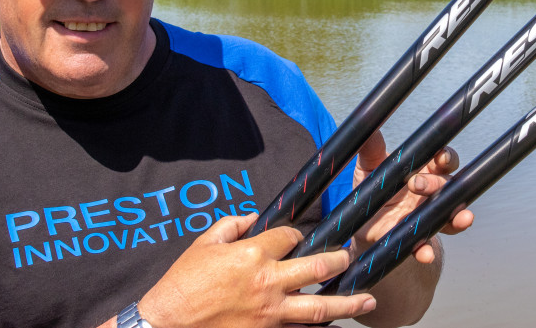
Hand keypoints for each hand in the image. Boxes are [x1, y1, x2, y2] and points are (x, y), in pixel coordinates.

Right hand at [138, 213, 374, 327]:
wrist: (166, 325)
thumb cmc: (182, 284)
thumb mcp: (204, 243)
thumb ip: (232, 225)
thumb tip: (252, 218)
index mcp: (253, 254)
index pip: (291, 237)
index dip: (299, 234)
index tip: (301, 237)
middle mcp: (268, 283)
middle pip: (318, 266)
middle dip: (340, 259)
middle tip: (351, 256)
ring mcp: (270, 314)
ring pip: (319, 307)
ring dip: (347, 302)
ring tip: (369, 300)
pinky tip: (333, 325)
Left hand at [350, 131, 473, 262]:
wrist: (361, 228)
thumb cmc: (371, 191)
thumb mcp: (368, 169)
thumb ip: (371, 150)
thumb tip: (367, 124)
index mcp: (423, 171)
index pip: (442, 160)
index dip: (446, 157)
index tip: (440, 157)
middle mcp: (431, 194)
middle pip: (447, 185)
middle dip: (437, 184)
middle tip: (417, 185)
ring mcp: (427, 217)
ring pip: (450, 215)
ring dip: (458, 217)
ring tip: (464, 219)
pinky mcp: (416, 241)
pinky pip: (427, 246)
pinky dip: (427, 250)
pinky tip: (425, 253)